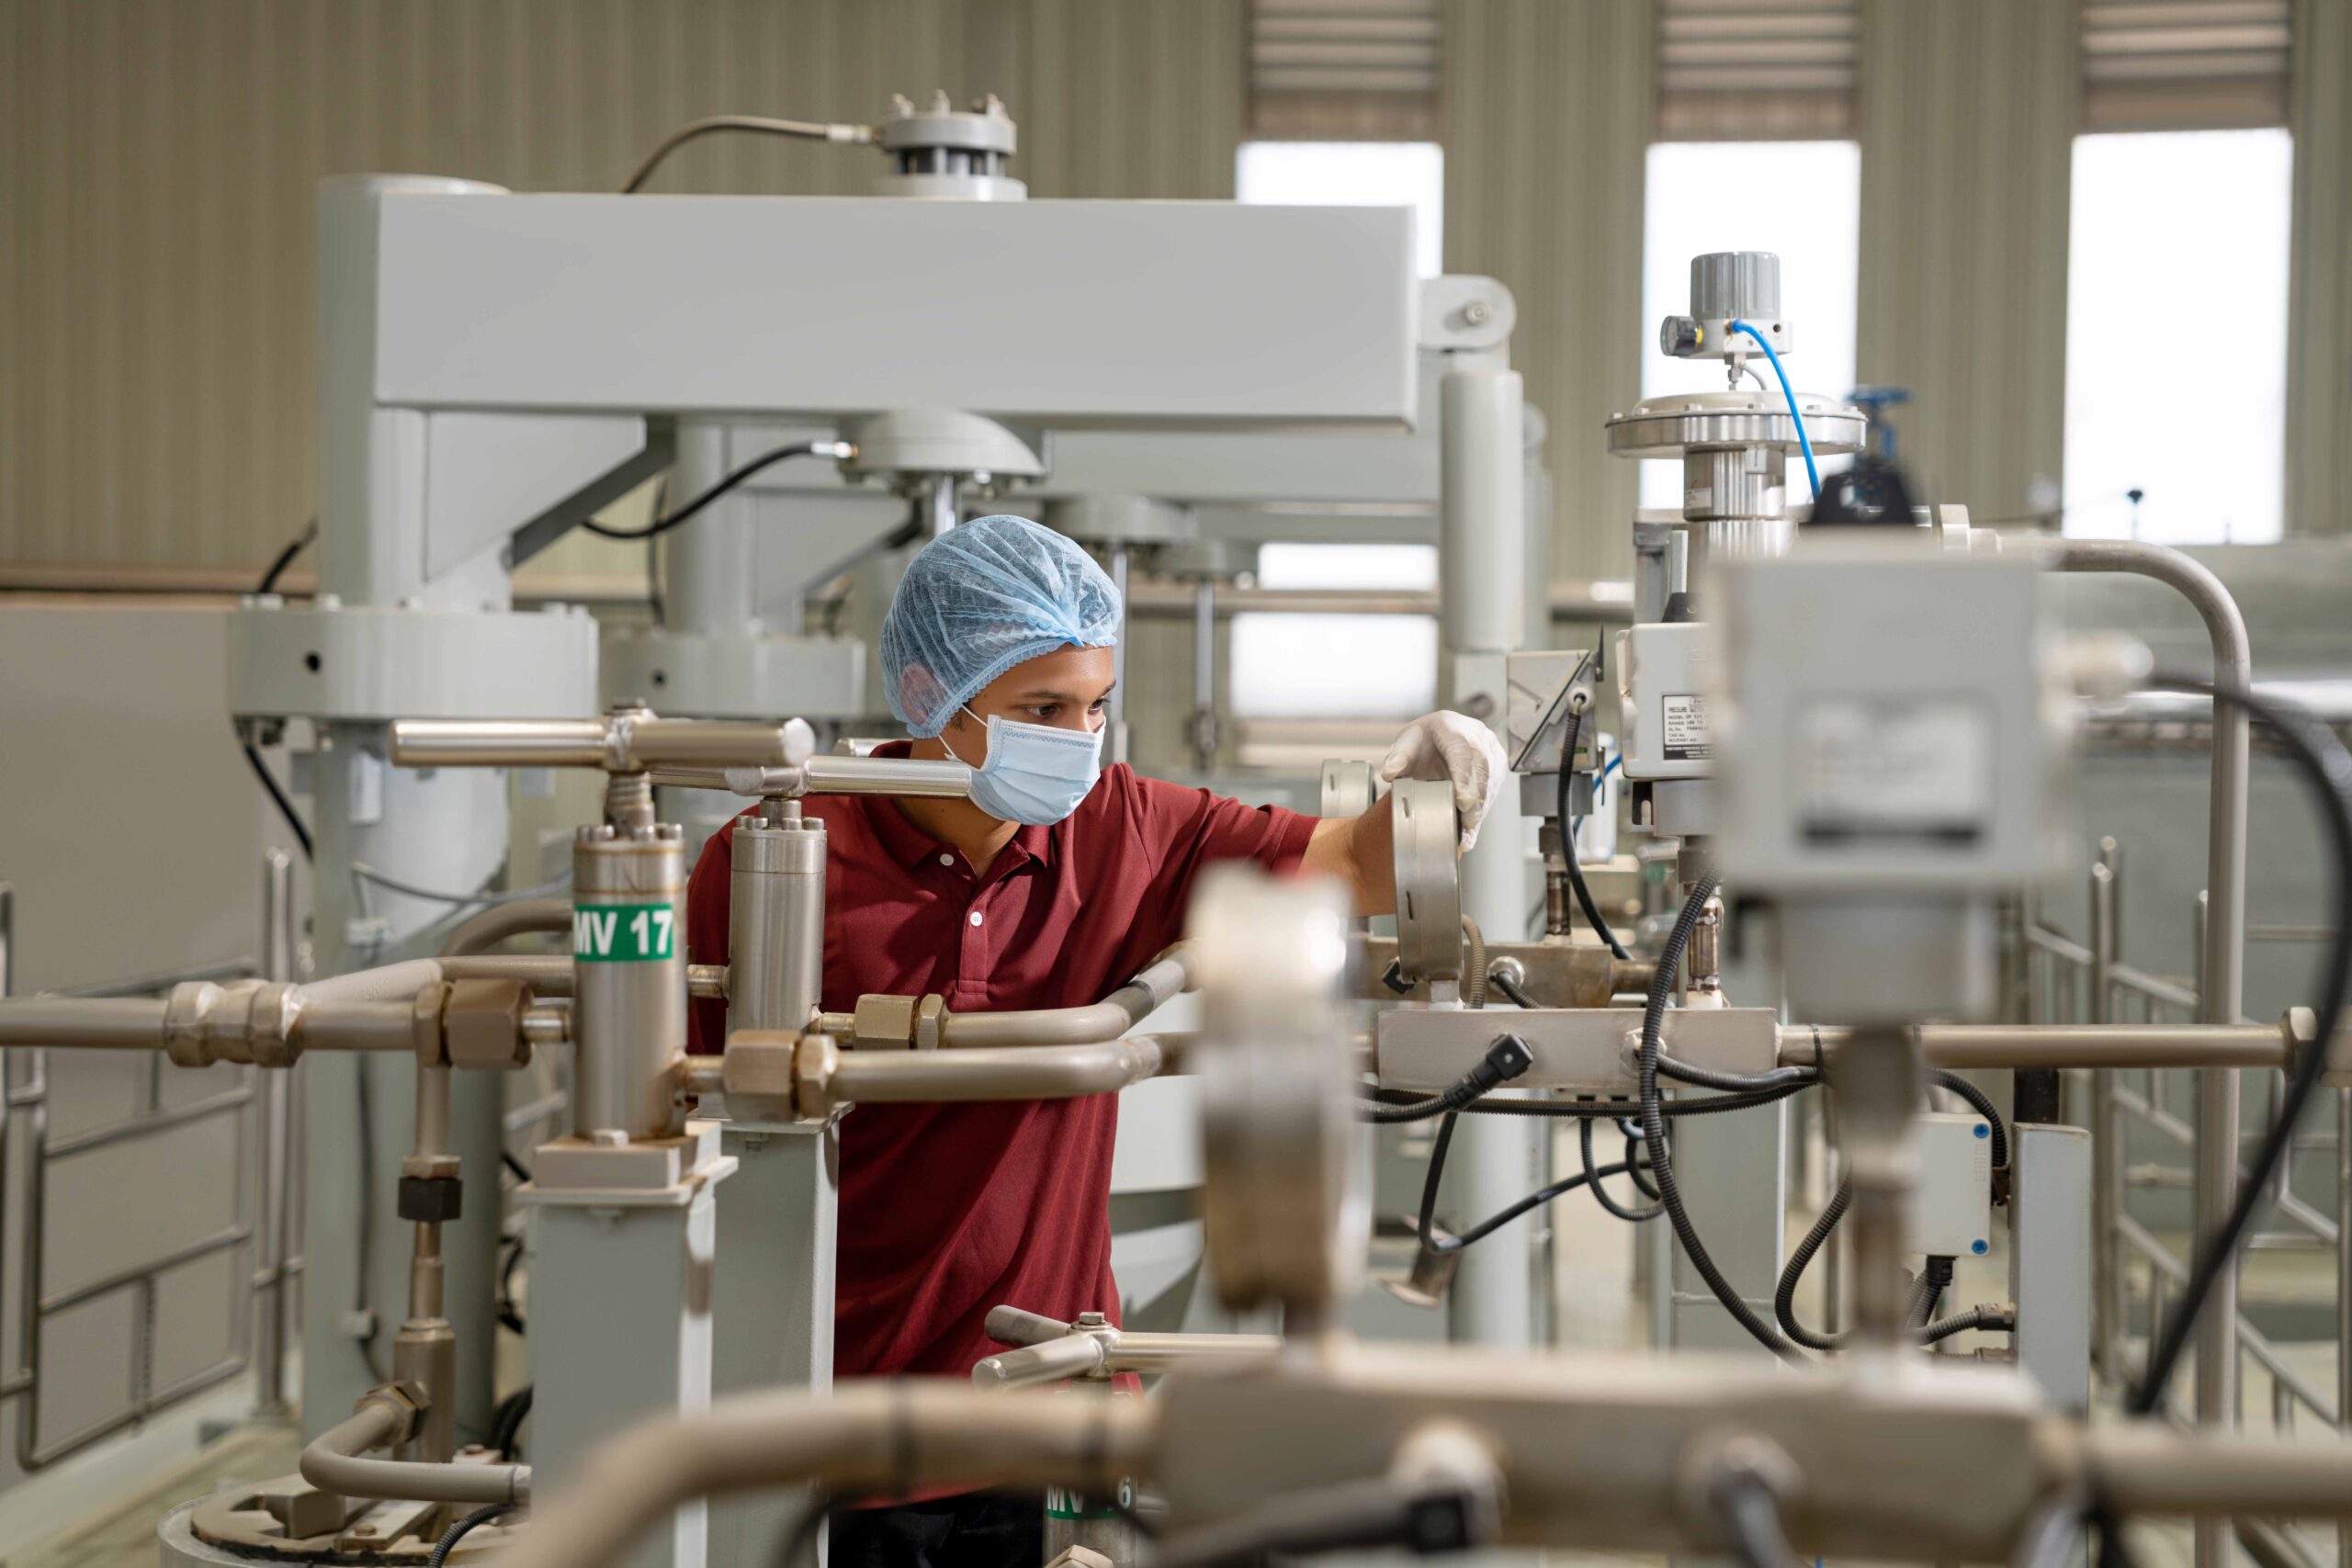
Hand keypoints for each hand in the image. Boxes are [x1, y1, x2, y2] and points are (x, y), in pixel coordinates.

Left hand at [1378, 711, 1508, 850]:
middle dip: (1476, 796)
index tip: (1463, 800)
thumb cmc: (1422, 743)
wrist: (1437, 740)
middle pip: (1482, 767)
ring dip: (1481, 807)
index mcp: (1450, 726)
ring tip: (1468, 830)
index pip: (1461, 751)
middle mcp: (1476, 735)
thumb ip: (1397, 758)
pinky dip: (1482, 811)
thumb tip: (1390, 773)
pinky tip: (1471, 830)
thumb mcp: (1405, 745)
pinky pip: (1495, 789)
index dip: (1464, 776)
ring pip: (1492, 780)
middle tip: (1468, 821)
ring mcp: (1490, 749)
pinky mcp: (1497, 765)